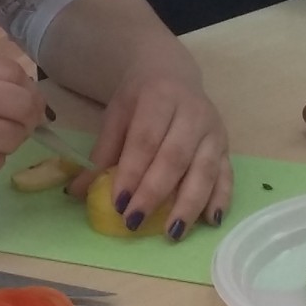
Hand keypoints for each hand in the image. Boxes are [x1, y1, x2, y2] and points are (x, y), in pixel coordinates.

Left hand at [68, 73, 231, 239]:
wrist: (172, 72)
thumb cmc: (140, 98)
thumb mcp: (117, 114)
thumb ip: (102, 152)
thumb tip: (78, 192)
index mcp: (160, 97)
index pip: (145, 140)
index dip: (132, 173)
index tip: (118, 203)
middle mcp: (192, 113)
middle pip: (175, 158)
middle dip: (154, 193)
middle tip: (135, 221)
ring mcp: (214, 130)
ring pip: (204, 170)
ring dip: (189, 204)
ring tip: (172, 233)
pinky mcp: (227, 146)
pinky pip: (227, 175)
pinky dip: (221, 200)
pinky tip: (209, 222)